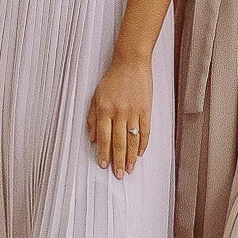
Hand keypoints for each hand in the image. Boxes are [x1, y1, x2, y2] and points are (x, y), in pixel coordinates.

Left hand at [86, 54, 153, 177]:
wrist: (131, 62)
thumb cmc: (112, 79)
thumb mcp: (96, 96)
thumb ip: (92, 118)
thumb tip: (91, 139)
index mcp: (104, 109)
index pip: (103, 137)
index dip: (103, 153)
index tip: (103, 165)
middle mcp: (119, 112)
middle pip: (118, 142)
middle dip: (118, 160)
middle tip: (119, 174)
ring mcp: (134, 111)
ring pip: (132, 140)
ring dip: (131, 157)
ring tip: (130, 169)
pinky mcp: (146, 109)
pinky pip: (145, 131)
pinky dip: (143, 144)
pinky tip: (141, 153)